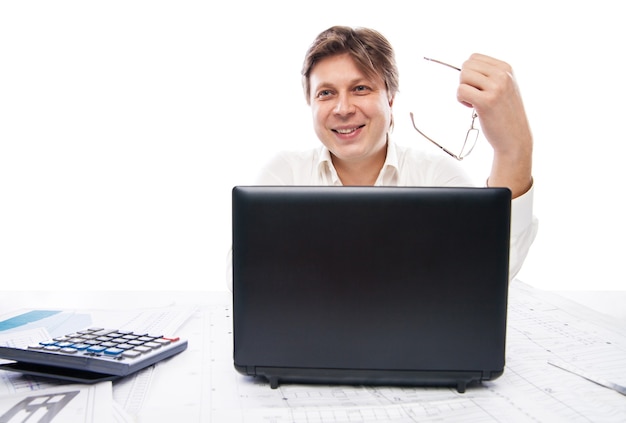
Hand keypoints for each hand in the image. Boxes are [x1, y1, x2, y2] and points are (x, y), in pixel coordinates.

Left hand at [457, 53, 532, 196]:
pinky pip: (461, 91)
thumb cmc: (504, 114)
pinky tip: (472, 108)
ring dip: (463, 91)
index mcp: (506, 68)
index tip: (479, 87)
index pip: (474, 57)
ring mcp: (496, 87)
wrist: (514, 138)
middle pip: (466, 66)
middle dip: (465, 81)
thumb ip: (489, 75)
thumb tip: (464, 67)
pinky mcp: (486, 101)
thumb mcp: (503, 87)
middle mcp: (502, 75)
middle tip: (475, 96)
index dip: (470, 74)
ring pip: (462, 77)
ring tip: (475, 102)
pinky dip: (461, 100)